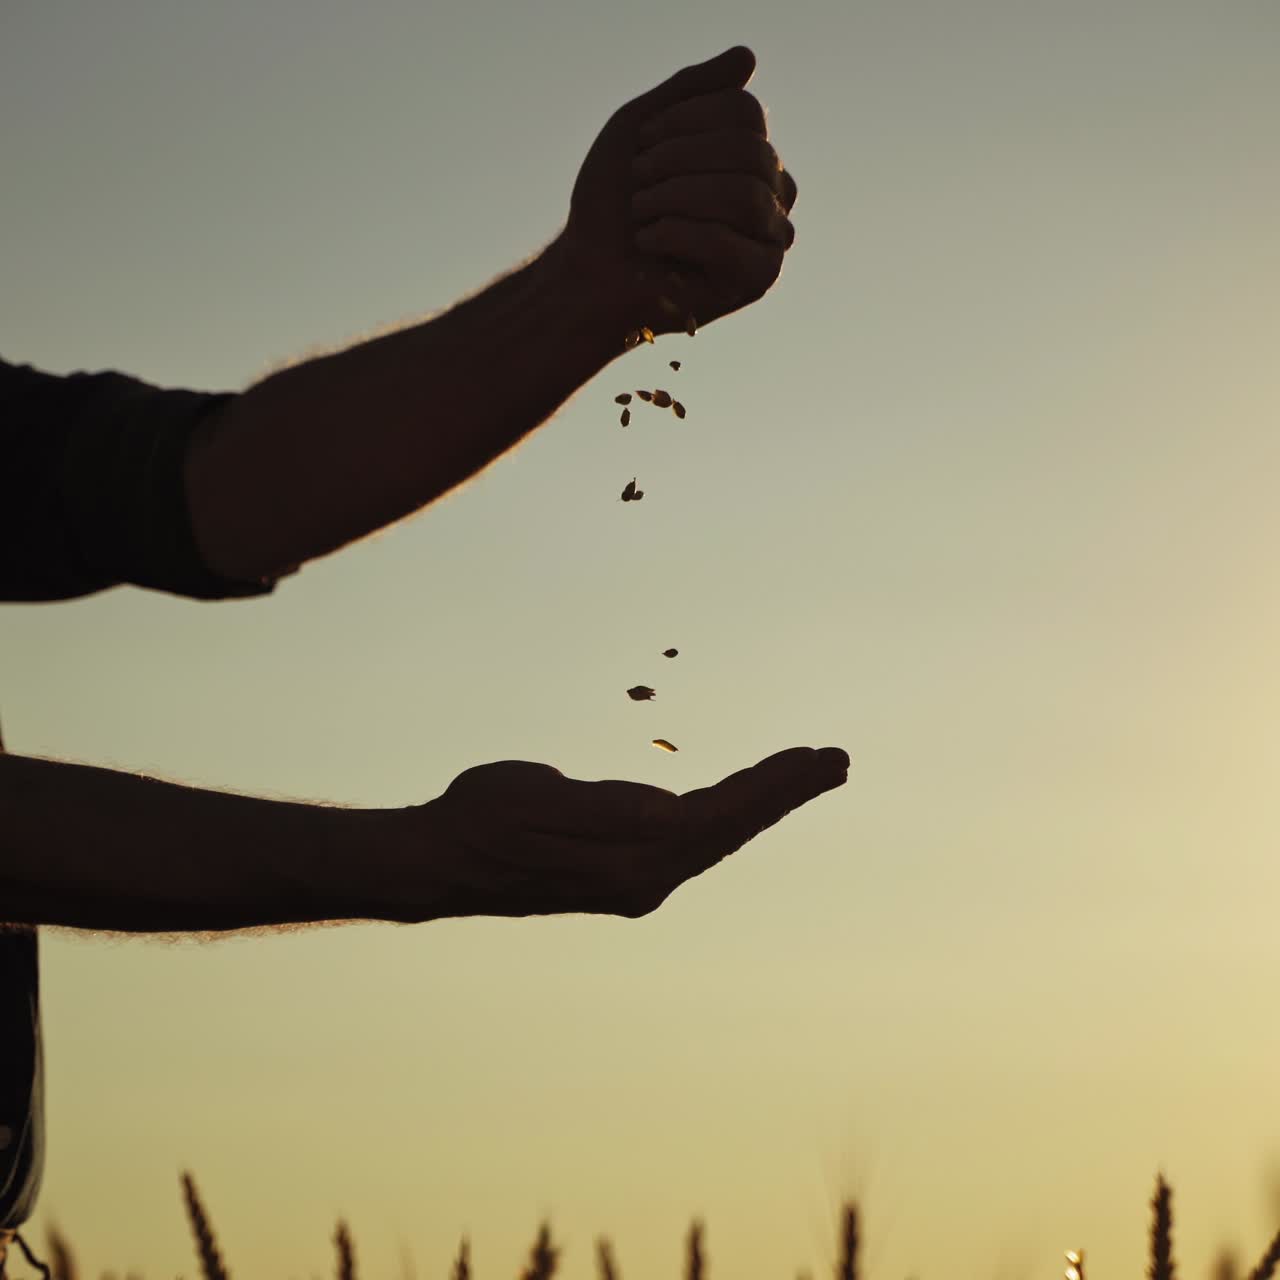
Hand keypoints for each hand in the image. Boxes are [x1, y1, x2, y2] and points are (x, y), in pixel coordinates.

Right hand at [384, 746, 848, 921]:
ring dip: (763, 802)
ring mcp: (638, 882)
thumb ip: (611, 810)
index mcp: (634, 862)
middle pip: (733, 828)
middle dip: (786, 792)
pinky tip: (740, 802)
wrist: (443, 861)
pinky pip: (694, 841)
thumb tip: (673, 814)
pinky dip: (728, 815)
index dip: (775, 787)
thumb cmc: (485, 817)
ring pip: (718, 836)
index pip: (725, 816)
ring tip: (805, 772)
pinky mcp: (625, 876)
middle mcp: (648, 881)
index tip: (820, 759)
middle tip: (837, 761)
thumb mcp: (543, 799)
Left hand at [559, 45, 797, 339]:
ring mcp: (772, 237)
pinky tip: (648, 243)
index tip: (641, 142)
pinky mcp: (759, 278)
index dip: (685, 119)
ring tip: (640, 214)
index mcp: (751, 154)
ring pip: (744, 194)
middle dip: (677, 160)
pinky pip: (728, 242)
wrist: (586, 269)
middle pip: (749, 150)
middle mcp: (774, 192)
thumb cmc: (613, 203)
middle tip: (637, 181)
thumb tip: (748, 57)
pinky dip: (676, 235)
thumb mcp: (643, 126)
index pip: (745, 111)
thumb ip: (692, 89)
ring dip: (674, 198)